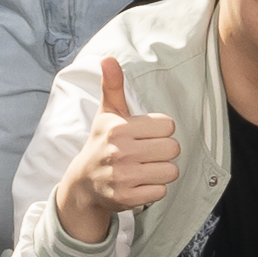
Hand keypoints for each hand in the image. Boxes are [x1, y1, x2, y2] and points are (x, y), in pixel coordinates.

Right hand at [55, 61, 179, 237]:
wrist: (84, 182)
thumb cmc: (101, 143)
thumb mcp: (107, 113)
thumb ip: (112, 85)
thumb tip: (108, 58)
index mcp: (119, 128)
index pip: (168, 126)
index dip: (160, 130)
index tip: (144, 134)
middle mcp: (120, 152)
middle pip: (173, 148)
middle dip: (163, 151)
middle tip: (146, 152)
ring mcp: (123, 177)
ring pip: (171, 171)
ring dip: (161, 170)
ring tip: (144, 167)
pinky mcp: (127, 197)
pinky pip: (161, 191)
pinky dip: (154, 188)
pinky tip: (140, 182)